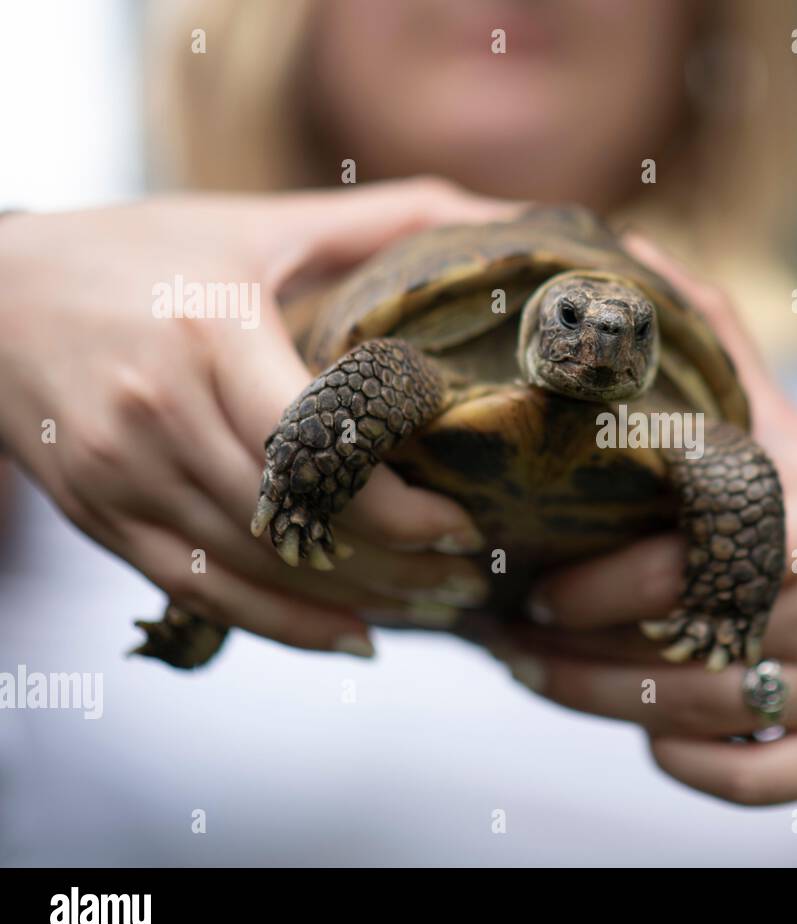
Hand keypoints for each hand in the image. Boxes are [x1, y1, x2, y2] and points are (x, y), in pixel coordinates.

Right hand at [0, 179, 518, 654]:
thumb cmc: (137, 254)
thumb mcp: (252, 224)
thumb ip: (375, 221)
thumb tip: (495, 213)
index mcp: (211, 334)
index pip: (316, 446)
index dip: (395, 504)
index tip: (461, 522)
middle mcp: (159, 413)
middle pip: (294, 520)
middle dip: (394, 564)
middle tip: (464, 578)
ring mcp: (122, 474)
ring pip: (254, 567)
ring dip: (351, 600)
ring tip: (426, 607)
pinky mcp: (100, 516)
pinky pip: (199, 591)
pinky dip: (280, 624)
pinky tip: (348, 636)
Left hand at [466, 238, 796, 804]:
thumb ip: (722, 343)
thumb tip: (638, 247)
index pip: (678, 551)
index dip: (587, 572)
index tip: (520, 565)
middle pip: (675, 637)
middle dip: (571, 641)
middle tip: (507, 627)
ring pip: (697, 714)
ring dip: (599, 702)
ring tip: (533, 675)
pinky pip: (759, 781)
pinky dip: (691, 766)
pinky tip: (647, 736)